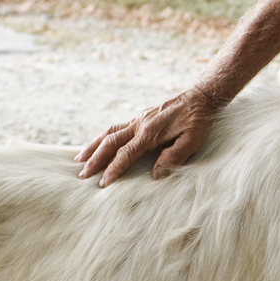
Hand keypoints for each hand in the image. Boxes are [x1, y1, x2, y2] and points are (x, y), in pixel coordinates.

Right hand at [75, 87, 221, 186]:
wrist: (201, 97)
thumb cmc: (198, 120)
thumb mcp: (193, 140)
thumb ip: (175, 156)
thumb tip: (155, 174)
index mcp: (150, 132)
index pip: (126, 154)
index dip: (113, 169)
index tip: (103, 183)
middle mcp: (140, 124)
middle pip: (111, 142)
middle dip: (95, 159)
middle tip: (82, 175)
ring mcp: (139, 119)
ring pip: (109, 133)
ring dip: (93, 146)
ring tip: (79, 159)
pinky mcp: (141, 117)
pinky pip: (116, 127)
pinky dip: (103, 136)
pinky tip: (99, 143)